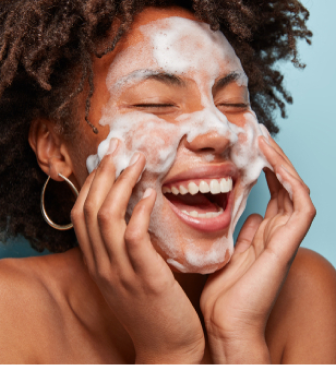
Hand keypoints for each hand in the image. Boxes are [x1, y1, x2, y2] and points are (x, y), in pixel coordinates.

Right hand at [71, 141, 204, 363]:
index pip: (81, 215)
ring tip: (137, 162)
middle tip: (117, 148)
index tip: (105, 160)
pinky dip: (138, 212)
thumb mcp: (127, 275)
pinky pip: (133, 237)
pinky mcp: (145, 278)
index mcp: (96, 263)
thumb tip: (131, 213)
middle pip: (90, 209)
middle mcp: (102, 265)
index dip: (91, 184)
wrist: (167, 347)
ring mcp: (120, 272)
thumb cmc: (151, 307)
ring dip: (121, 185)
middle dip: (102, 175)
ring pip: (107, 218)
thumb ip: (122, 248)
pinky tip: (149, 194)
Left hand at [200, 135, 315, 363]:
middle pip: (285, 188)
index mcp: (265, 235)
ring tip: (266, 142)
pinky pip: (301, 207)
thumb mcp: (231, 253)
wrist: (225, 324)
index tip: (250, 150)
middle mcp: (278, 233)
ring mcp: (285, 238)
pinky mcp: (287, 245)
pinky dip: (292, 183)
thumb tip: (250, 214)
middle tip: (260, 137)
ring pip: (296, 191)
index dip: (266, 171)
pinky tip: (276, 166)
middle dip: (275, 161)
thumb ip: (245, 234)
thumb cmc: (225, 294)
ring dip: (283, 165)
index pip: (273, 195)